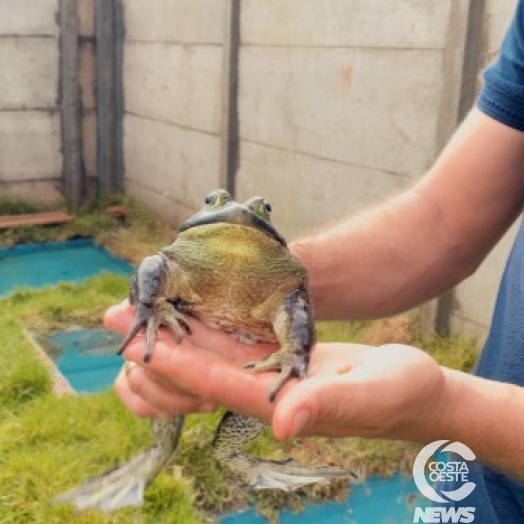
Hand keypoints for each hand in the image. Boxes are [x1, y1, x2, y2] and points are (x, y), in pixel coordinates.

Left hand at [107, 303, 449, 442]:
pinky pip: (236, 345)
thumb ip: (330, 407)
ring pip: (212, 354)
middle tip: (115, 318)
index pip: (214, 383)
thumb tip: (282, 422)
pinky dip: (208, 328)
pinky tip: (189, 311)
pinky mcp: (282, 364)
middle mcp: (266, 393)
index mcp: (280, 403)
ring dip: (176, 332)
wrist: (414, 391)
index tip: (134, 341)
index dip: (172, 361)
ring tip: (141, 310)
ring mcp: (272, 378)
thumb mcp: (373, 395)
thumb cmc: (402, 394)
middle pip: (200, 369)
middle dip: (158, 344)